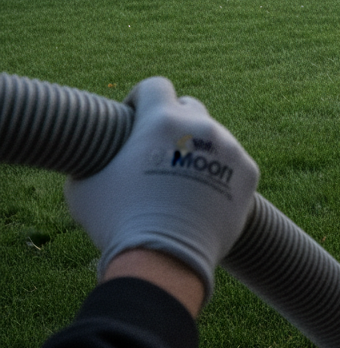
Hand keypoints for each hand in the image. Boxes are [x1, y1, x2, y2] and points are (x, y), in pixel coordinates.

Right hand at [65, 77, 258, 304]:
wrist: (164, 261)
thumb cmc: (118, 221)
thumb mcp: (85, 186)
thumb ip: (93, 160)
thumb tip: (90, 157)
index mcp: (161, 119)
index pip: (154, 86)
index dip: (140, 99)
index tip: (133, 118)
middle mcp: (200, 124)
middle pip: (188, 108)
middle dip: (173, 123)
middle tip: (159, 152)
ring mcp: (229, 147)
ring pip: (213, 138)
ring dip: (198, 151)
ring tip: (181, 184)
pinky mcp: (248, 172)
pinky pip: (233, 165)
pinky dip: (220, 176)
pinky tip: (203, 199)